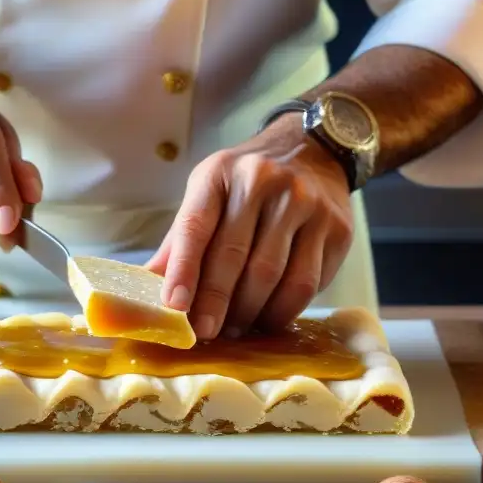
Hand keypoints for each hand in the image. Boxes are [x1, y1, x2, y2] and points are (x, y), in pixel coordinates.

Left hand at [146, 115, 353, 337]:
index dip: (183, 270)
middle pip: (235, 257)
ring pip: (273, 275)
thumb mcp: (207, 193)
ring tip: (235, 328)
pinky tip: (268, 318)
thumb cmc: (247, 181)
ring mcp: (305, 204)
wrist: (312, 150)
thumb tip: (145, 288)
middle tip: (204, 332)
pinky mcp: (336, 228)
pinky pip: (307, 282)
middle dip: (216, 302)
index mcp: (220, 174)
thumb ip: (180, 240)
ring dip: (250, 312)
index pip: (195, 227)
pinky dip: (284, 309)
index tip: (174, 307)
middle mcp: (264, 183)